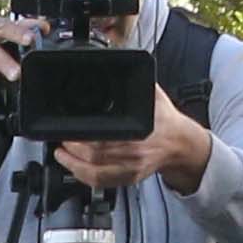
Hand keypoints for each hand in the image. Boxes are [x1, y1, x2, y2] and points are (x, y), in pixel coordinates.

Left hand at [54, 87, 212, 198]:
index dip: (82, 137)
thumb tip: (117, 59)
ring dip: (73, 164)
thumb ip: (136, 81)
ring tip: (61, 153)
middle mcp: (135, 152)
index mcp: (140, 130)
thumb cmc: (165, 118)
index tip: (68, 129)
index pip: (104, 137)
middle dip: (72, 148)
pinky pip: (101, 183)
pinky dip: (84, 177)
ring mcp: (132, 168)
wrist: (180, 143)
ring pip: (95, 173)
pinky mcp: (129, 178)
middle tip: (61, 138)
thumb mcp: (153, 94)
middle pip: (95, 155)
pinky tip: (73, 167)